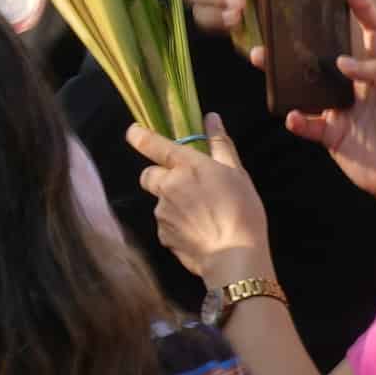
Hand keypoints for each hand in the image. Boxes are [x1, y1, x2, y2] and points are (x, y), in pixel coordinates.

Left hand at [126, 113, 276, 292]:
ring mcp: (162, 212)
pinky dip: (177, 225)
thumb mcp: (237, 173)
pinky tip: (198, 232)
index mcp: (186, 166)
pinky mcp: (163, 235)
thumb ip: (220, 144)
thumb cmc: (242, 210)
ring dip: (172, 203)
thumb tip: (211, 118)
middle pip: (149, 175)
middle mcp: (167, 186)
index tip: (133, 131)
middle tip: (186, 185)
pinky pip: (165, 224)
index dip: (139, 135)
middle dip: (161, 177)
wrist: (235, 256)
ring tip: (201, 215)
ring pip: (159, 201)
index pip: (152, 144)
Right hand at [284, 0, 375, 240]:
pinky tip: (294, 116)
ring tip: (263, 59)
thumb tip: (341, 62)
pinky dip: (298, 119)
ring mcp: (340, 109)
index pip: (372, 31)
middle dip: (301, 38)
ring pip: (305, 85)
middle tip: (280, 23)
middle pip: (324, 54)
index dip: (362, 9)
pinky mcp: (330, 134)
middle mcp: (356, 85)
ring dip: (283, 74)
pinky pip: (307, 123)